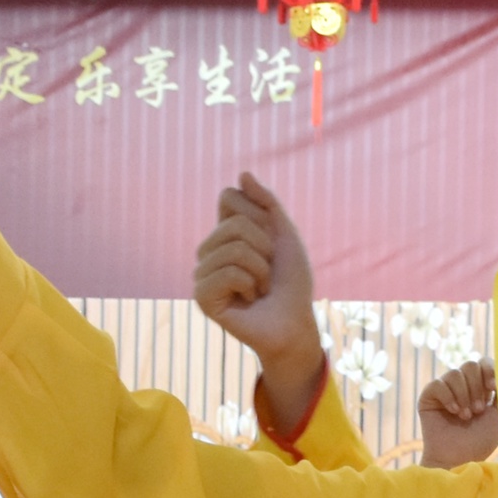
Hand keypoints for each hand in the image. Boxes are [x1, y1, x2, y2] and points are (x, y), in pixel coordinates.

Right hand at [193, 173, 321, 372]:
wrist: (295, 324)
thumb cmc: (292, 284)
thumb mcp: (285, 235)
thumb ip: (267, 203)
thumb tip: (242, 173)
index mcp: (223, 233)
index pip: (228, 196)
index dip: (259, 215)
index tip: (271, 242)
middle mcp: (208, 250)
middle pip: (235, 222)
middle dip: (264, 247)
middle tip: (268, 273)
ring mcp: (202, 274)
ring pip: (234, 248)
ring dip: (261, 269)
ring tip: (260, 288)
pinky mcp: (202, 297)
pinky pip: (227, 272)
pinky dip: (249, 284)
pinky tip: (249, 300)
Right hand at [417, 360, 497, 468]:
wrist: (458, 460)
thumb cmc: (480, 442)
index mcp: (480, 387)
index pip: (484, 363)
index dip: (489, 370)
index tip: (493, 387)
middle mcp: (462, 385)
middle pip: (470, 365)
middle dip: (476, 388)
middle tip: (478, 411)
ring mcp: (445, 389)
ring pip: (454, 373)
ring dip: (464, 395)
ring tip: (465, 416)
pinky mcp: (429, 396)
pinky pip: (438, 384)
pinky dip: (448, 397)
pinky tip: (453, 412)